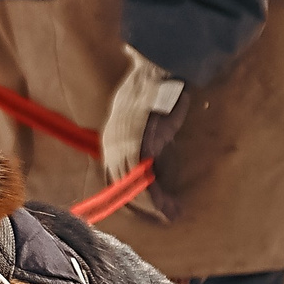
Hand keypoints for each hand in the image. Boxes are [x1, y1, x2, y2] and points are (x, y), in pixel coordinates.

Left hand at [100, 47, 185, 220]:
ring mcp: (123, 147)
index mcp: (111, 138)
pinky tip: (171, 208)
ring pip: (133, 190)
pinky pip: (144, 184)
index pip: (115, 177)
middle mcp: (112, 145)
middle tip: (165, 217)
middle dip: (142, 207)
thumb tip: (155, 155)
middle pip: (122, 187)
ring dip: (154, 207)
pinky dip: (158, 200)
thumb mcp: (147, 114)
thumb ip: (147, 135)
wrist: (159, 66)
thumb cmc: (158, 86)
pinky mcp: (139, 148)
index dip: (130, 196)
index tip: (147, 208)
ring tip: (172, 215)